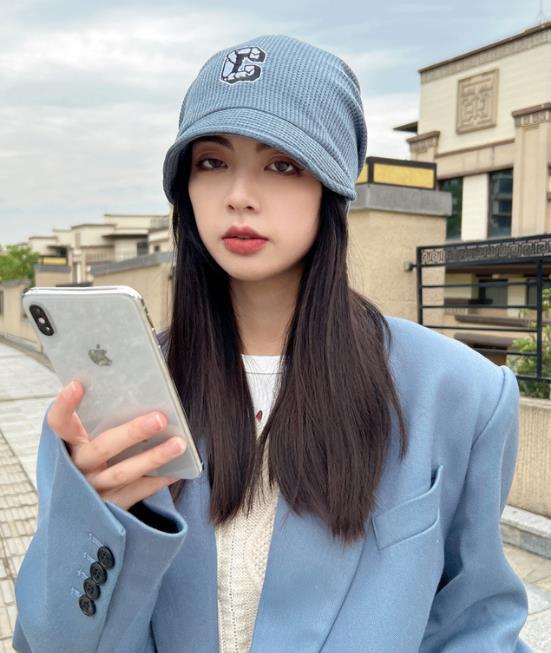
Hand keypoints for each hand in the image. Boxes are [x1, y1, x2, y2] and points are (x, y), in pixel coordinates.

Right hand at [46, 379, 185, 510]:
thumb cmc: (91, 462)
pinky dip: (159, 480)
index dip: (65, 406)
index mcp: (67, 446)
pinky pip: (137, 492)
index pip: (59, 424)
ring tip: (179, 443)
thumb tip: (140, 395)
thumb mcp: (85, 444)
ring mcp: (91, 491)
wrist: (77, 512)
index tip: (78, 384)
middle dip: (132, 432)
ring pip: (123, 473)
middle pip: (103, 448)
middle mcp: (76, 468)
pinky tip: (179, 469)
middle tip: (160, 418)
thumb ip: (100, 424)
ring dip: (154, 457)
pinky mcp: (109, 508)